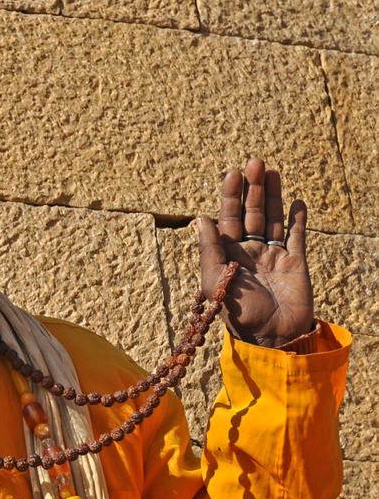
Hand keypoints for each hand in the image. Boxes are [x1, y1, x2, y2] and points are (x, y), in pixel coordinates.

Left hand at [197, 157, 314, 347]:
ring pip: (273, 218)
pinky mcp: (295, 262)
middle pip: (251, 213)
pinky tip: (297, 201)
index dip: (230, 196)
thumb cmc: (238, 313)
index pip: (228, 218)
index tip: (232, 173)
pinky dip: (297, 218)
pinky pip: (296, 235)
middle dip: (252, 188)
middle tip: (254, 162)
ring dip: (272, 195)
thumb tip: (201, 218)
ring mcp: (273, 254)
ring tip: (271, 171)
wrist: (272, 336)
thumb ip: (210, 250)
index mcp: (227, 254)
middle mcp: (249, 251)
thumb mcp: (215, 282)